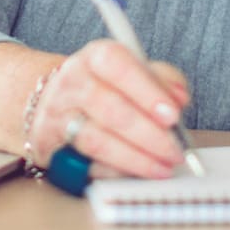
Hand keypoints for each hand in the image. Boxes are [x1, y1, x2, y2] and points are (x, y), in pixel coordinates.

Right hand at [30, 40, 189, 179]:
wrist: (54, 100)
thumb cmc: (104, 86)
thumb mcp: (133, 71)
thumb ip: (162, 80)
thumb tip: (179, 98)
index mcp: (95, 57)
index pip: (118, 66)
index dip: (147, 90)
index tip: (173, 114)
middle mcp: (72, 83)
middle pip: (109, 108)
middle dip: (148, 133)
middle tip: (175, 149)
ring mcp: (57, 114)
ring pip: (96, 140)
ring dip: (135, 158)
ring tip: (162, 167)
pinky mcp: (50, 145)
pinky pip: (85, 163)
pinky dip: (115, 171)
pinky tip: (136, 172)